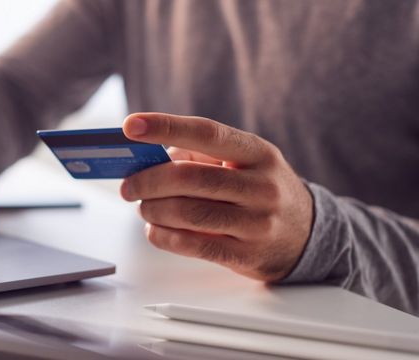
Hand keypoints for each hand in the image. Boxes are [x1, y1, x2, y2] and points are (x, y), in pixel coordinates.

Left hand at [121, 113, 312, 281]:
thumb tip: (148, 159)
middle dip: (148, 182)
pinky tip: (155, 229)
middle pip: (189, 178)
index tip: (131, 126)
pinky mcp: (247, 255)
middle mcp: (261, 186)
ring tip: (143, 208)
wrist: (307, 235)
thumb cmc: (260, 191)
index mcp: (257, 152)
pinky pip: (193, 245)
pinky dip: (163, 237)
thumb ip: (198, 156)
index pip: (207, 133)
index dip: (166, 127)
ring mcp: (258, 223)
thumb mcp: (242, 163)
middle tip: (128, 186)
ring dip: (153, 210)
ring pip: (188, 213)